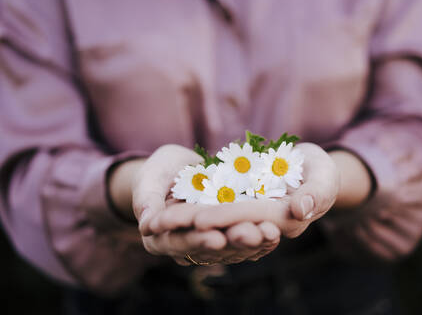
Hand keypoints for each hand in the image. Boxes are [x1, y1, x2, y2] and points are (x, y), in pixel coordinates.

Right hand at [110, 144, 280, 264]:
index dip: (198, 241)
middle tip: (253, 235)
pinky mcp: (229, 236)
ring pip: (233, 249)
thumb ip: (146, 199)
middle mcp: (186, 247)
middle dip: (233, 243)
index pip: (179, 243)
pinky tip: (275, 231)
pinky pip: (245, 243)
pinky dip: (260, 239)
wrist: (180, 170)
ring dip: (253, 243)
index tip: (216, 237)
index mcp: (161, 238)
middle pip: (211, 251)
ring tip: (269, 233)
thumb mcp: (150, 178)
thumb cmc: (160, 171)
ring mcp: (210, 243)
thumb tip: (145, 223)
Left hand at [149, 143, 339, 238]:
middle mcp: (263, 225)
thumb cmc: (322, 170)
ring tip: (157, 219)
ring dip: (186, 223)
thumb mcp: (325, 175)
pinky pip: (213, 213)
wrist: (310, 167)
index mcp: (285, 219)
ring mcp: (249, 219)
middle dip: (194, 225)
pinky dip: (192, 212)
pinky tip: (168, 210)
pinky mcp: (240, 210)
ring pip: (214, 222)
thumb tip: (301, 209)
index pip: (250, 218)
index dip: (224, 218)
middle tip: (162, 223)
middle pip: (225, 226)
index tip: (197, 219)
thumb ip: (318, 192)